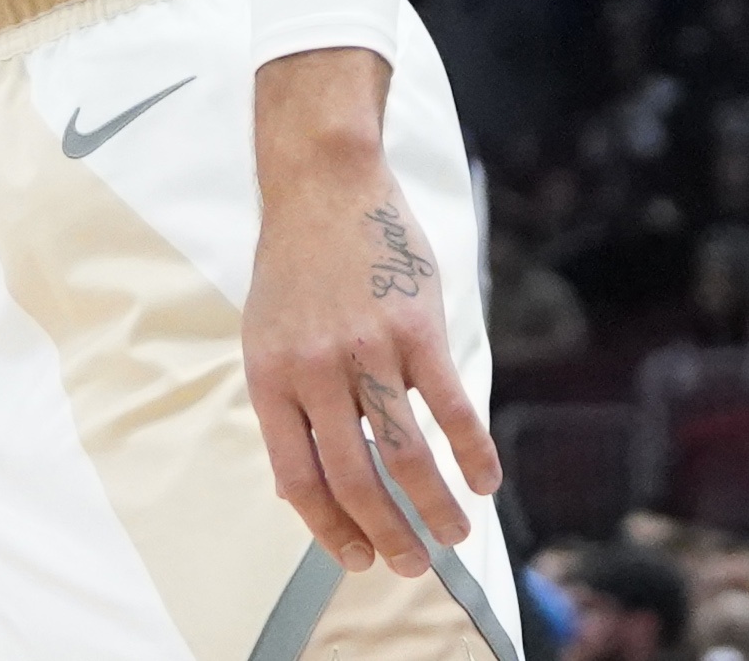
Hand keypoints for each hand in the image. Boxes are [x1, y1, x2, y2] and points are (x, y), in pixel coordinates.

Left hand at [245, 50, 501, 578]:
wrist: (322, 183)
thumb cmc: (295, 265)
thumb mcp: (265, 335)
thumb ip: (284, 406)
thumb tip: (297, 488)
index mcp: (271, 379)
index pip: (300, 479)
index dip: (330, 529)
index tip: (357, 559)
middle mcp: (315, 372)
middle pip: (355, 479)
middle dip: (388, 535)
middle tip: (413, 564)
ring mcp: (367, 349)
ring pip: (406, 454)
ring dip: (435, 507)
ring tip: (454, 533)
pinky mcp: (416, 327)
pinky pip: (450, 406)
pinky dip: (472, 453)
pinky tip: (484, 481)